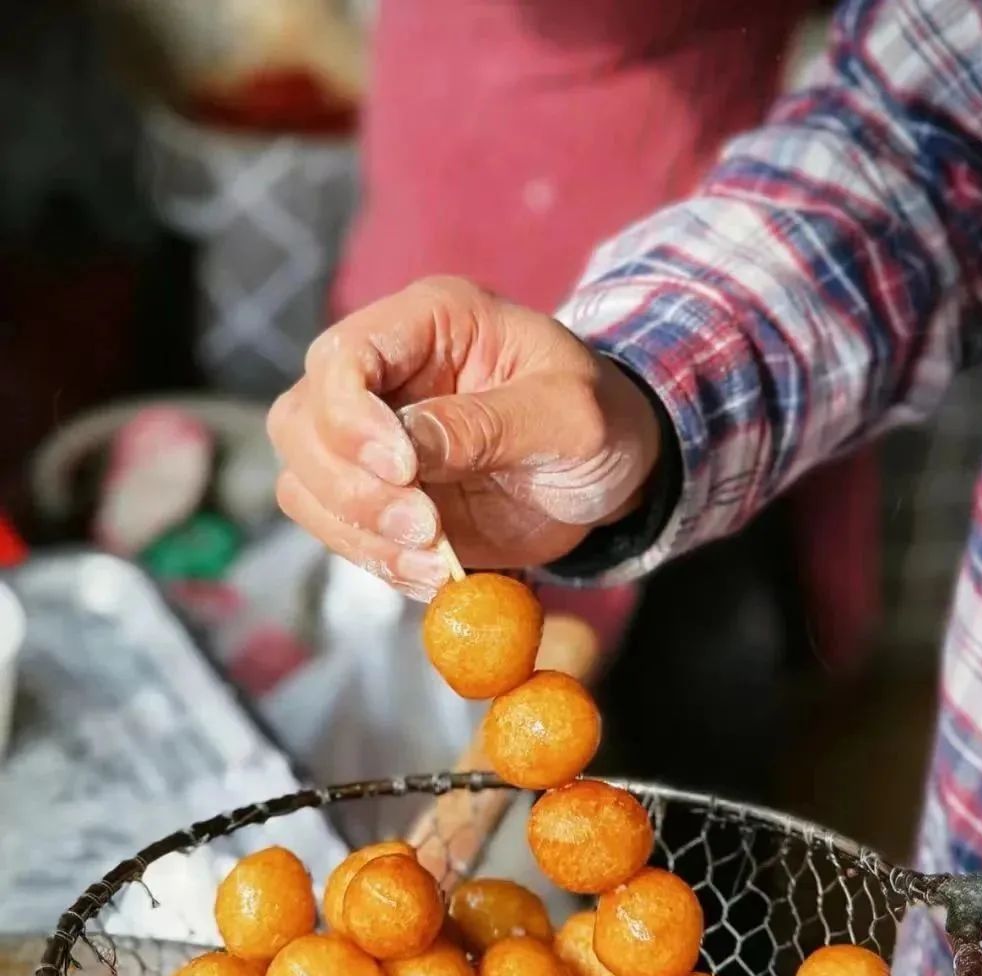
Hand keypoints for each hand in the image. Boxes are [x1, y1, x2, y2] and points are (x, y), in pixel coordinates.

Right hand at [267, 276, 660, 598]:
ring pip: (304, 483)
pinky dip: (377, 561)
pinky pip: (339, 532)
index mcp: (430, 322)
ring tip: (436, 563)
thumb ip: (489, 425)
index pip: (343, 356)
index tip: (405, 471)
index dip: (353, 418)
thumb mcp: (569, 416)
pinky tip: (434, 576)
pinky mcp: (377, 498)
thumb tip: (409, 449)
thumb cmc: (601, 422)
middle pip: (301, 423)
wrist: (608, 474)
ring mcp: (370, 440)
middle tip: (425, 529)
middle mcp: (384, 374)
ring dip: (359, 533)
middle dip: (351, 487)